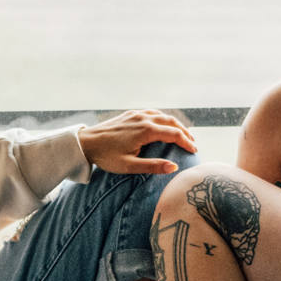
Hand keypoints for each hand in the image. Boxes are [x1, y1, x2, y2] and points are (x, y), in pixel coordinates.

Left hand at [78, 110, 197, 174]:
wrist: (86, 142)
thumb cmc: (107, 157)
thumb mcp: (129, 166)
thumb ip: (152, 166)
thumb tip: (174, 167)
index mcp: (146, 130)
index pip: (174, 134)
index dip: (186, 142)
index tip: (194, 151)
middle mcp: (144, 118)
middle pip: (172, 122)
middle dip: (185, 132)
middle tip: (193, 143)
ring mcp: (137, 114)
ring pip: (163, 115)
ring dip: (175, 124)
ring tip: (183, 135)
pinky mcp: (130, 114)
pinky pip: (153, 113)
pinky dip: (164, 118)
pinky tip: (164, 125)